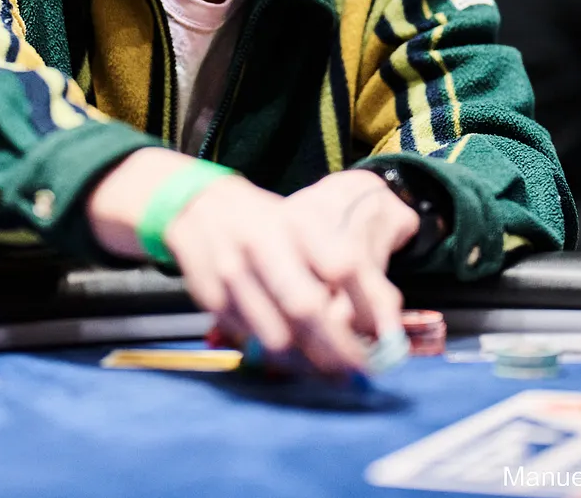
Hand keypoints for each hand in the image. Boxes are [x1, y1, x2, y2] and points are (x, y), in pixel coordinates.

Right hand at [166, 170, 415, 375]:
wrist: (197, 206)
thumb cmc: (266, 222)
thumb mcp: (304, 226)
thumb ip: (336, 264)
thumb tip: (375, 322)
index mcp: (294, 222)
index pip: (342, 265)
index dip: (367, 306)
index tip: (383, 335)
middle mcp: (261, 245)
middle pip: (307, 307)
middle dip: (338, 348)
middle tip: (359, 371)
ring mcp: (232, 274)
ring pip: (278, 336)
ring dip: (309, 362)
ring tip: (330, 372)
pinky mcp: (213, 300)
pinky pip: (252, 342)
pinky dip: (278, 359)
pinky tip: (296, 360)